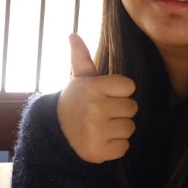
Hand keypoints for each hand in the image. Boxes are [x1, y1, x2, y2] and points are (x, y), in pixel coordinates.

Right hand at [55, 34, 136, 162]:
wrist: (55, 134)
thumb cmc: (74, 103)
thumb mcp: (79, 80)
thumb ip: (81, 58)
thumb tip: (72, 35)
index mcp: (92, 88)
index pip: (129, 86)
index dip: (120, 92)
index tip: (106, 95)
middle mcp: (95, 108)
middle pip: (132, 108)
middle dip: (120, 111)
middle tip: (102, 113)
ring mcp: (97, 131)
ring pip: (130, 128)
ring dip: (118, 129)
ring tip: (101, 127)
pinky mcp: (100, 151)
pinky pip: (124, 147)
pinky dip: (115, 146)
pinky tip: (100, 140)